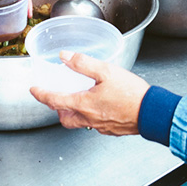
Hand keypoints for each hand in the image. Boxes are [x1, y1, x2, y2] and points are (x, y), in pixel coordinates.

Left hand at [29, 52, 149, 135]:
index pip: (54, 100)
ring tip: (74, 100)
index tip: (33, 90)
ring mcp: (100, 126)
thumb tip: (64, 56)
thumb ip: (83, 63)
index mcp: (83, 104)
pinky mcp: (111, 129)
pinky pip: (93, 124)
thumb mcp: (106, 71)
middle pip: (64, 117)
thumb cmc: (132, 94)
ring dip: (71, 113)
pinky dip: (88, 116)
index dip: (41, 94)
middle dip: (56, 108)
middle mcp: (89, 118)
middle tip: (54, 96)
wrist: (152, 112)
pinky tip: (96, 106)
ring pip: (78, 122)